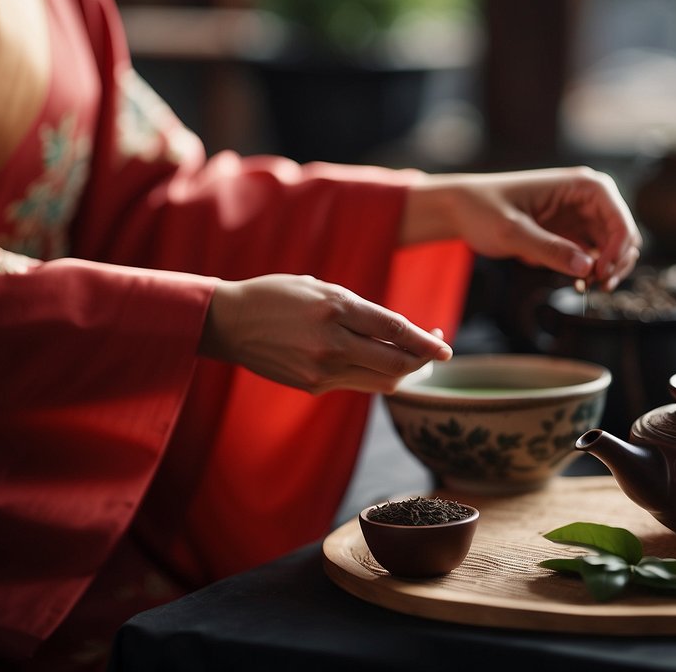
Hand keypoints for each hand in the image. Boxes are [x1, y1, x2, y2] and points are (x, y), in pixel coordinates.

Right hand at [198, 274, 451, 393]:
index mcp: (335, 308)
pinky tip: (380, 362)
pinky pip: (358, 384)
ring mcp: (322, 369)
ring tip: (414, 358)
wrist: (230, 323)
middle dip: (423, 360)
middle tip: (436, 351)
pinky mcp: (313, 386)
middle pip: (395, 363)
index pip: (394, 329)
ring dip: (404, 372)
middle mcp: (331, 342)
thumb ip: (360, 310)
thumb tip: (399, 332)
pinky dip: (376, 375)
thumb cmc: (278, 295)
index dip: (425, 340)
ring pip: (381, 380)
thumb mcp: (321, 288)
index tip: (445, 347)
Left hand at [402, 167, 642, 289]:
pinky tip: (578, 283)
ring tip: (587, 287)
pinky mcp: (570, 234)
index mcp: (580, 186)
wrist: (460, 209)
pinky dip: (592, 271)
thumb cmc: (482, 210)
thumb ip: (549, 249)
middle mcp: (587, 199)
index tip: (601, 275)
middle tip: (598, 286)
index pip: (619, 218)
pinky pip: (595, 254)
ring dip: (608, 269)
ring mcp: (580, 216)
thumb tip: (589, 268)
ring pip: (614, 247)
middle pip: (624, 234)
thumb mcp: (512, 232)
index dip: (619, 249)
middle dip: (618, 261)